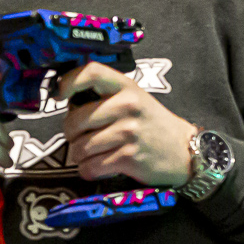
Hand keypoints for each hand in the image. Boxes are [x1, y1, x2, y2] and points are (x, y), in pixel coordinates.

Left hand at [58, 63, 195, 186]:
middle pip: (73, 121)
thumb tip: (65, 100)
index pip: (90, 72)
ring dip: (80, 156)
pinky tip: (100, 166)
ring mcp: (128, 132)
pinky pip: (89, 167)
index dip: (67, 82)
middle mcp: (127, 106)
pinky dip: (89, 171)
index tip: (59, 95)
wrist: (184, 151)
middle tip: (84, 138)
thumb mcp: (134, 100)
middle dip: (71, 135)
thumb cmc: (150, 125)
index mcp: (126, 87)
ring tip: (96, 153)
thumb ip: (104, 96)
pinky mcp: (128, 157)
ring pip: (79, 148)